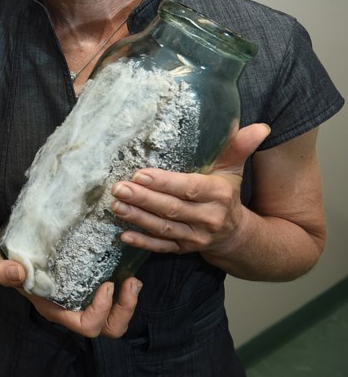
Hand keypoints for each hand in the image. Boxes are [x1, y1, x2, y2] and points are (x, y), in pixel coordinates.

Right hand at [0, 254, 141, 337]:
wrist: (14, 256)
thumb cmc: (10, 265)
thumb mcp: (2, 266)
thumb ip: (5, 271)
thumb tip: (17, 271)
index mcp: (57, 311)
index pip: (86, 325)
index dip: (102, 310)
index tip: (107, 285)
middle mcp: (74, 311)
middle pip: (108, 328)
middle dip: (124, 310)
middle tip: (131, 283)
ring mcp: (84, 301)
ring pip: (115, 318)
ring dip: (129, 302)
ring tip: (133, 279)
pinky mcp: (91, 289)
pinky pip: (114, 300)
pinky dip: (124, 290)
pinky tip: (125, 269)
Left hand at [110, 123, 270, 255]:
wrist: (237, 235)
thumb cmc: (227, 193)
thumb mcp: (233, 169)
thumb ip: (239, 147)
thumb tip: (260, 127)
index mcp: (219, 195)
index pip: (189, 188)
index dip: (165, 183)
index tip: (140, 174)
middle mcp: (208, 218)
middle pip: (172, 208)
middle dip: (143, 199)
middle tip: (118, 188)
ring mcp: (196, 237)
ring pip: (164, 228)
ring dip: (138, 218)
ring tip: (116, 206)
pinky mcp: (184, 249)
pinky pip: (162, 248)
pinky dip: (143, 243)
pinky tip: (123, 235)